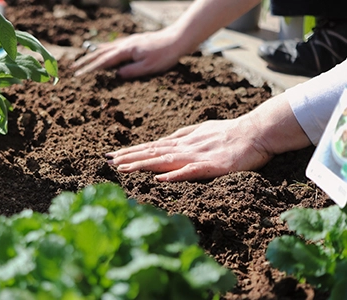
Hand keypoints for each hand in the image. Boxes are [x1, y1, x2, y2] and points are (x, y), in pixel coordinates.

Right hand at [72, 28, 184, 77]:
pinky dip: (104, 49)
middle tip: (73, 68)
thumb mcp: (148, 67)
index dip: (90, 69)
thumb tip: (116, 75)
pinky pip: (114, 45)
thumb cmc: (165, 55)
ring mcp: (128, 42)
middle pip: (100, 53)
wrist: (177, 39)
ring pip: (106, 48)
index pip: (103, 62)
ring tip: (82, 60)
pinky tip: (103, 50)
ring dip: (92, 54)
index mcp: (126, 51)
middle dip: (86, 61)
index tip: (78, 75)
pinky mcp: (133, 41)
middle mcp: (125, 44)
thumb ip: (131, 71)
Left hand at [106, 117, 273, 180]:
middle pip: (152, 153)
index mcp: (183, 142)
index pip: (151, 147)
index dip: (131, 151)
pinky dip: (174, 175)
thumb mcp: (201, 131)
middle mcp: (186, 148)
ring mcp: (198, 156)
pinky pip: (191, 171)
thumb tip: (163, 141)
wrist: (257, 131)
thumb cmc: (230, 132)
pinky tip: (159, 178)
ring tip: (123, 168)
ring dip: (143, 164)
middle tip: (107, 161)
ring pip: (165, 160)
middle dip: (129, 157)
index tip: (112, 155)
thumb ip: (182, 136)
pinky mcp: (213, 166)